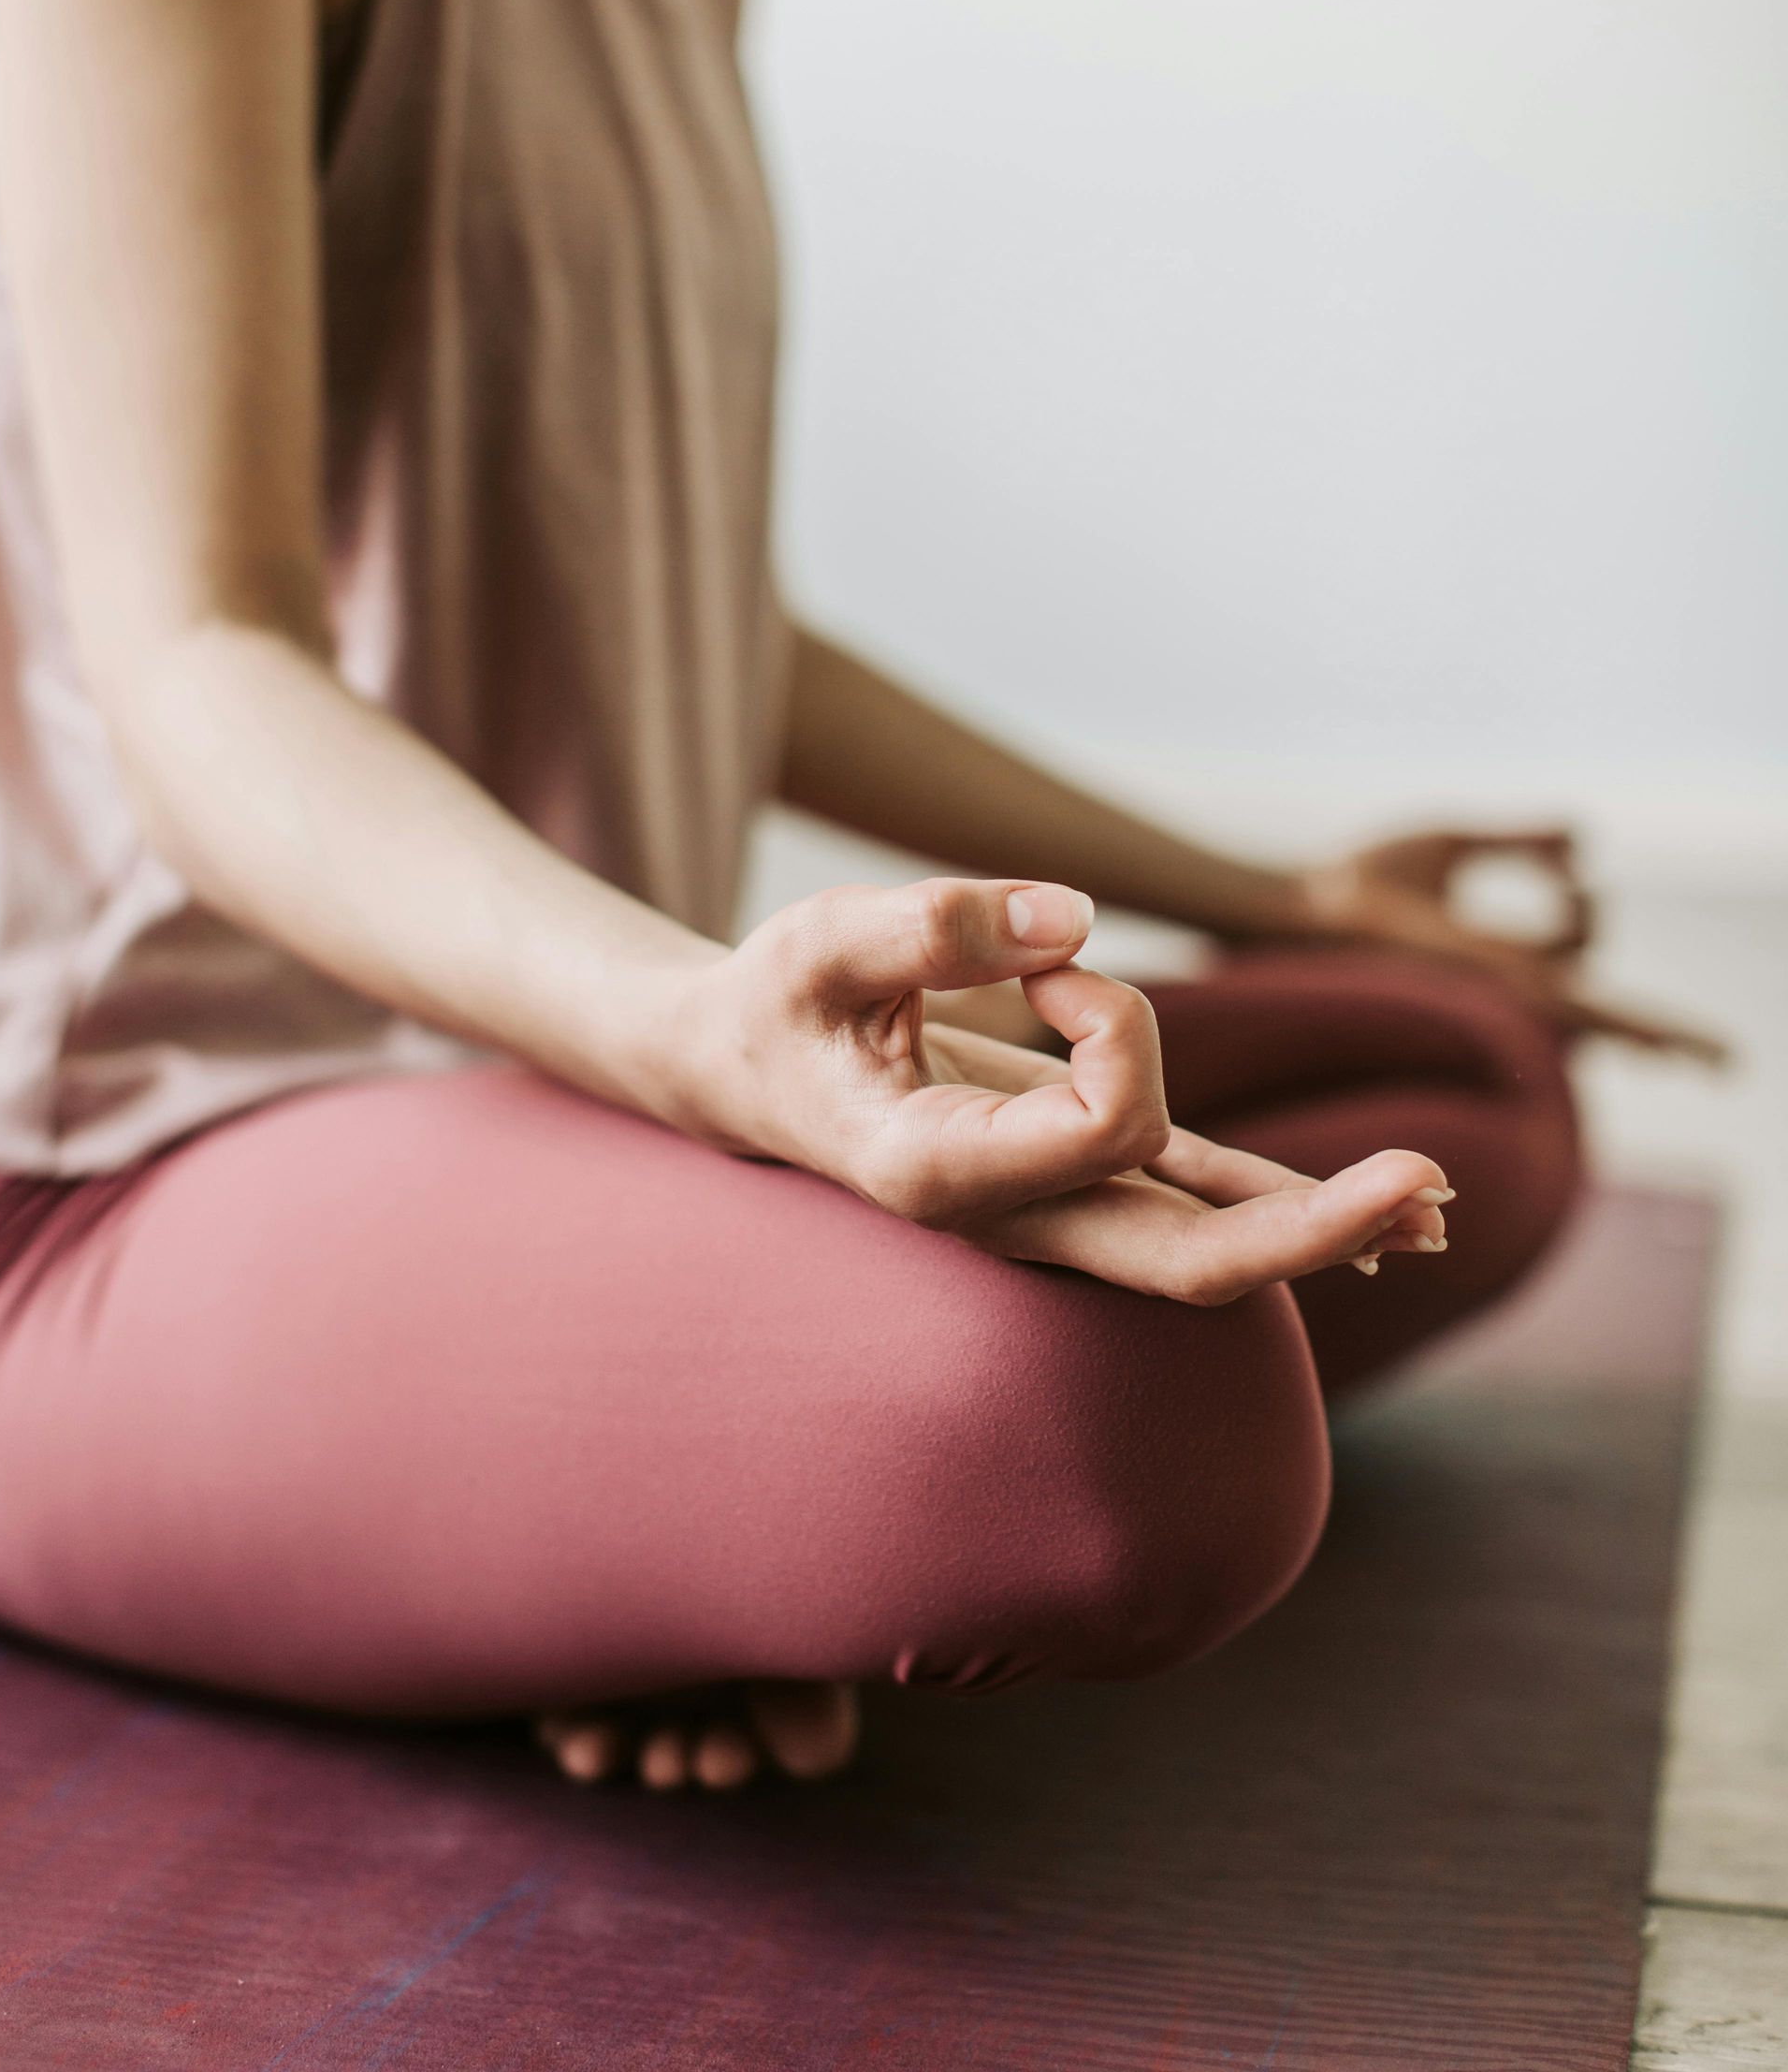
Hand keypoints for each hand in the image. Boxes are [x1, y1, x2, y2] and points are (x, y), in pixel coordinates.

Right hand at [657, 877, 1451, 1305]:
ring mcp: (1052, 1209)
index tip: (1049, 960)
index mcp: (945, 1177)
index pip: (1105, 1124)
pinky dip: (1284, 1206)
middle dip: (1315, 1232)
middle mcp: (1013, 1217)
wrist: (738, 1074)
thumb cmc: (774, 1004)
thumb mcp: (821, 941)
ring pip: (1206, 1252)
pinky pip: (1196, 1205)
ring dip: (1325, 1230)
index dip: (1116, 1021)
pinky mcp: (1079, 1174)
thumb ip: (934, 924)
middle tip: (1431, 1188)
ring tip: (1443, 1213)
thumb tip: (1073, 918)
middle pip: (1190, 1265)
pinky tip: (1386, 1222)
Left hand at [1297, 827, 1728, 1064]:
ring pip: (1606, 1020)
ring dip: (1661, 1035)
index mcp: (1501, 958)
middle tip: (1720, 1063)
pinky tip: (1658, 1047)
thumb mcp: (1454, 844)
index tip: (1570, 868)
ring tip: (1715, 1061)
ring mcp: (1509, 996)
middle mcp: (1511, 988)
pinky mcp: (1499, 992)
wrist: (1308, 904)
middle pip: (1607, 1014)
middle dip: (1662, 1033)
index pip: (1575, 953)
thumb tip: (1584, 837)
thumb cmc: (1360, 881)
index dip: (1588, 915)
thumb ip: (1521, 841)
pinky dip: (1625, 1026)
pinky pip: (1576, 1009)